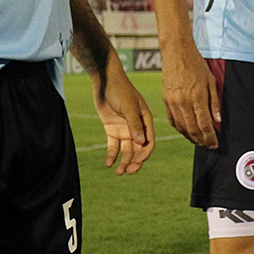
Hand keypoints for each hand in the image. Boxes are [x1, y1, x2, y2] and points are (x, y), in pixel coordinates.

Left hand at [93, 59, 154, 173]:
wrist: (105, 81)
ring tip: (118, 172)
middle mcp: (137, 127)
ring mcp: (125, 129)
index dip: (144, 154)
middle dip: (134, 161)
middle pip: (138, 149)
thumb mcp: (128, 107)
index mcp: (146, 121)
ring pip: (126, 150)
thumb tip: (142, 143)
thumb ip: (134, 124)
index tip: (136, 162)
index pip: (149, 142)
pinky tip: (108, 164)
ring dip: (123, 161)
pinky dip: (112, 155)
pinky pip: (113, 146)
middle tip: (128, 171)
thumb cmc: (120, 91)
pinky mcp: (112, 130)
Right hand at [162, 44, 220, 148]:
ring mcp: (173, 102)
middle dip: (202, 140)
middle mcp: (184, 101)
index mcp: (197, 96)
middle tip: (208, 146)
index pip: (205, 124)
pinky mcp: (166, 100)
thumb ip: (214, 102)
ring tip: (199, 142)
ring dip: (191, 137)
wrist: (176, 53)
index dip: (211, 137)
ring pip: (182, 127)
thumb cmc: (197, 65)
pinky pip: (172, 120)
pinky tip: (187, 132)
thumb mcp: (211, 81)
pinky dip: (180, 129)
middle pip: (193, 129)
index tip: (215, 144)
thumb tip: (218, 121)